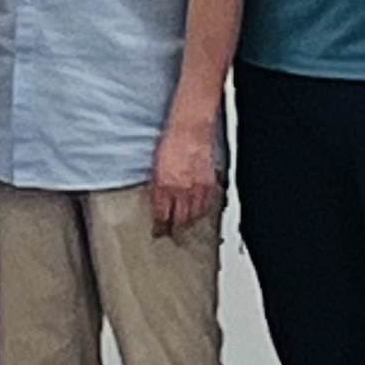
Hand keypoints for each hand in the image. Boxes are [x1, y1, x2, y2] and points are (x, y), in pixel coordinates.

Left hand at [149, 113, 221, 236]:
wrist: (189, 129)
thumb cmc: (169, 142)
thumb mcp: (154, 166)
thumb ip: (156, 187)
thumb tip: (156, 203)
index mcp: (164, 185)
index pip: (162, 216)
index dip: (160, 228)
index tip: (158, 233)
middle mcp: (181, 190)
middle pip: (180, 221)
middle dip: (175, 231)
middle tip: (172, 235)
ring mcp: (198, 189)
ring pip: (195, 216)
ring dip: (188, 223)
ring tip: (184, 227)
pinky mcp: (210, 185)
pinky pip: (207, 206)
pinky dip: (202, 212)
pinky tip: (198, 213)